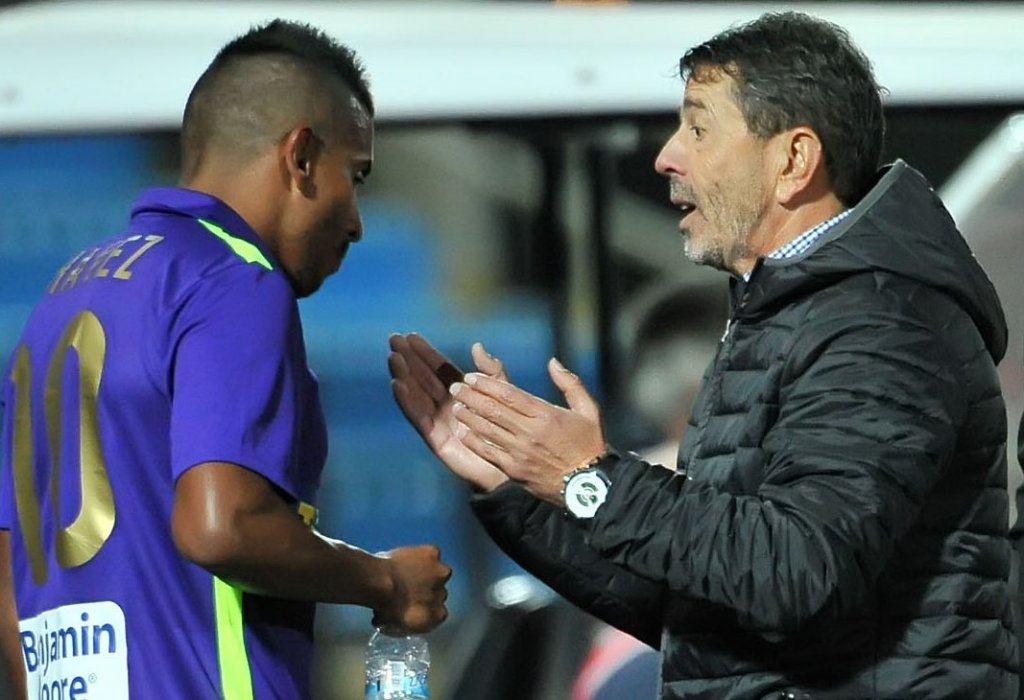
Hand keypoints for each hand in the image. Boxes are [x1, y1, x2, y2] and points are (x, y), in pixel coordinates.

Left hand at [372, 545, 451, 634]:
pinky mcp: (433, 553)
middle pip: (439, 592)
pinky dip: (419, 554)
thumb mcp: (393, 625)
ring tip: (406, 570)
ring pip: (437, 571)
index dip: (424, 607)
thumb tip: (394, 619)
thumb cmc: (384, 608)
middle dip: (427, 589)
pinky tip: (406, 557)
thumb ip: (402, 623)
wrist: (379, 584)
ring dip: (427, 571)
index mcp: (438, 615)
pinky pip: (429, 553)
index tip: (411, 603)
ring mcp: (440, 572)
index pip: (437, 613)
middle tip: (407, 586)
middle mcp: (443, 594)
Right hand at [389, 333, 508, 491]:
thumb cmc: (510, 430)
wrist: (513, 463)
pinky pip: (418, 417)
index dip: (425, 353)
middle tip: (394, 340)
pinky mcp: (436, 438)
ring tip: (393, 358)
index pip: (438, 368)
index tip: (410, 336)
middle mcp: (446, 405)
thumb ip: (491, 371)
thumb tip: (476, 345)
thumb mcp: (504, 393)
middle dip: (409, 359)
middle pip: (423, 378)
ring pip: (416, 394)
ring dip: (404, 376)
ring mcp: (439, 421)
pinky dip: (406, 401)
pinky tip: (398, 385)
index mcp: (462, 393)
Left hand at [449, 357, 606, 504]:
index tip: (471, 377)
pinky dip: (473, 440)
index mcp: (545, 415)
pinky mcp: (514, 470)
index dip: (486, 384)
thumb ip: (570, 383)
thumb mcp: (588, 410)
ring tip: (455, 405)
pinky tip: (463, 431)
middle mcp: (529, 432)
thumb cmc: (588, 445)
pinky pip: (488, 452)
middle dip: (470, 396)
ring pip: (486, 429)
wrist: (588, 486)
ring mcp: (519, 452)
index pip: (508, 394)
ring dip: (468, 416)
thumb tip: (552, 362)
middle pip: (492, 409)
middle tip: (455, 387)